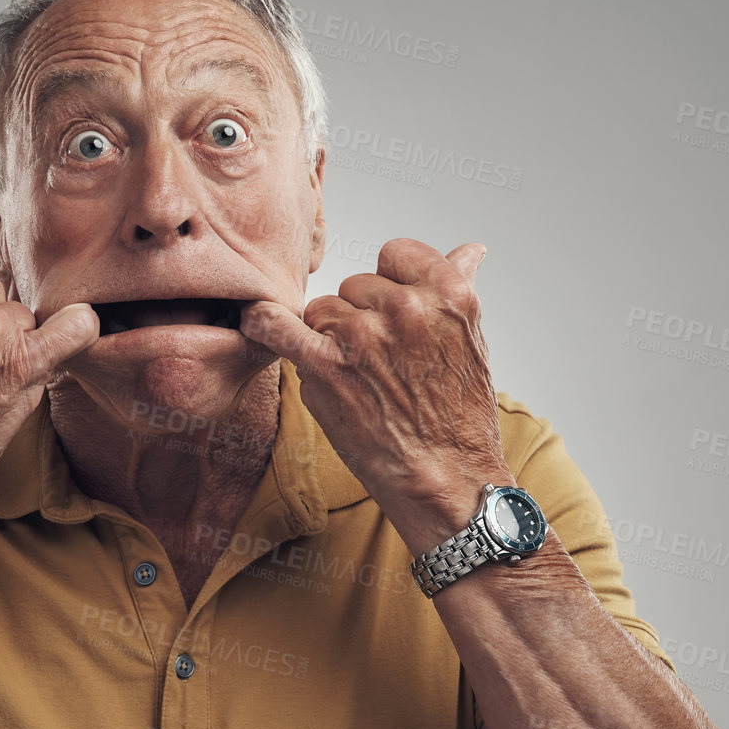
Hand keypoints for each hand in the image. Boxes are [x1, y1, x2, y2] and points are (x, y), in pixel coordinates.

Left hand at [237, 238, 510, 525]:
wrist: (447, 478)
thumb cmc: (459, 417)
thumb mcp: (473, 341)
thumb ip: (457, 289)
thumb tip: (469, 250)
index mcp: (447, 293)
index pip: (396, 254)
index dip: (390, 283)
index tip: (392, 313)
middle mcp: (406, 307)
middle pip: (355, 285)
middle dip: (361, 316)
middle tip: (380, 362)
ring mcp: (363, 335)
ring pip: (323, 310)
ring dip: (329, 337)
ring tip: (357, 378)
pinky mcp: (327, 367)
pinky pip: (277, 327)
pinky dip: (263, 323)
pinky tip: (255, 321)